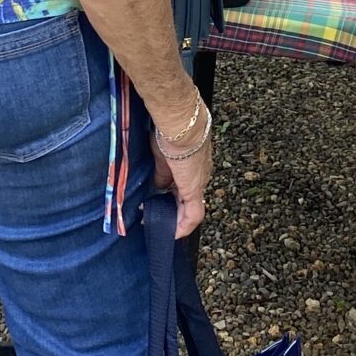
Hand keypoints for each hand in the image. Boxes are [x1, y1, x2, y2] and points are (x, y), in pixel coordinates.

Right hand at [152, 118, 213, 238]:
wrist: (180, 122)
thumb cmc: (170, 130)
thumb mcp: (162, 155)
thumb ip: (162, 173)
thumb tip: (159, 186)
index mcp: (193, 164)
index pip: (185, 184)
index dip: (172, 194)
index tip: (158, 200)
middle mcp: (200, 174)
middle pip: (189, 198)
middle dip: (173, 209)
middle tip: (156, 216)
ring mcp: (199, 182)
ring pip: (192, 206)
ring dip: (176, 217)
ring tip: (161, 225)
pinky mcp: (194, 189)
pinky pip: (193, 214)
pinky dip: (183, 226)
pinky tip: (173, 234)